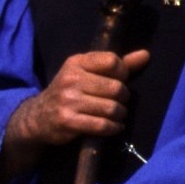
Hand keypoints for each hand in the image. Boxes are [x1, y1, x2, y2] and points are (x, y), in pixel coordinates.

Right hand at [0, 48, 151, 176]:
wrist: (38, 117)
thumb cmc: (69, 92)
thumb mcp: (87, 74)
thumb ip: (116, 65)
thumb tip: (146, 55)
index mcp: (76, 62)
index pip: (112, 61)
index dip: (123, 73)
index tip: (119, 82)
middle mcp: (71, 79)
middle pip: (116, 87)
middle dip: (124, 98)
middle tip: (119, 103)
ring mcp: (68, 101)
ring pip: (111, 108)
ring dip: (120, 115)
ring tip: (117, 116)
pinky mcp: (68, 121)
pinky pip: (102, 125)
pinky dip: (113, 128)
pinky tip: (113, 127)